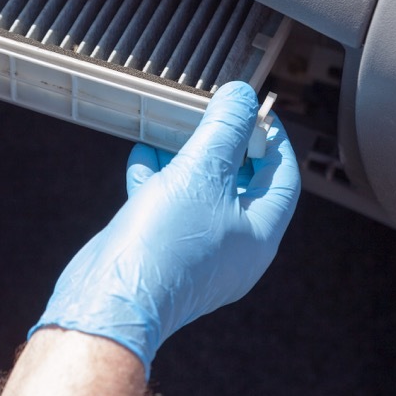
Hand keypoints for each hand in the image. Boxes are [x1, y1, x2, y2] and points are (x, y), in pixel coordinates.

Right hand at [31, 81, 299, 377]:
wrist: (112, 298)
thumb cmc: (165, 244)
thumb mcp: (202, 172)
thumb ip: (225, 129)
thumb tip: (242, 97)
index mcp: (260, 235)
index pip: (283, 178)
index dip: (273, 140)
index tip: (256, 111)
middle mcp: (234, 248)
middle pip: (242, 185)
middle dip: (225, 145)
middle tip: (212, 113)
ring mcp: (198, 253)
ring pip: (201, 194)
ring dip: (188, 158)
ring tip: (174, 127)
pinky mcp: (163, 253)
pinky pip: (170, 209)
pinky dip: (160, 179)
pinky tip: (143, 154)